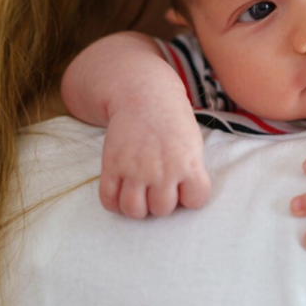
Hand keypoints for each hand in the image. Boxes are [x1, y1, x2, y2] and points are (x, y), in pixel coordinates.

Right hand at [99, 98, 210, 218]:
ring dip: (137, 207)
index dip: (190, 196)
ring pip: (134, 211)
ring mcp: (135, 169)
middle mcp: (162, 170)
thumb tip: (181, 196)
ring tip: (139, 194)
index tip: (184, 186)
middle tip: (158, 187)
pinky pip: (109, 200)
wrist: (143, 94)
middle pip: (162, 210)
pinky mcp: (112, 166)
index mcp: (187, 163)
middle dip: (160, 202)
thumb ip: (190, 170)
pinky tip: (121, 192)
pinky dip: (114, 203)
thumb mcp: (192, 143)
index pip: (196, 200)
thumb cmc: (171, 120)